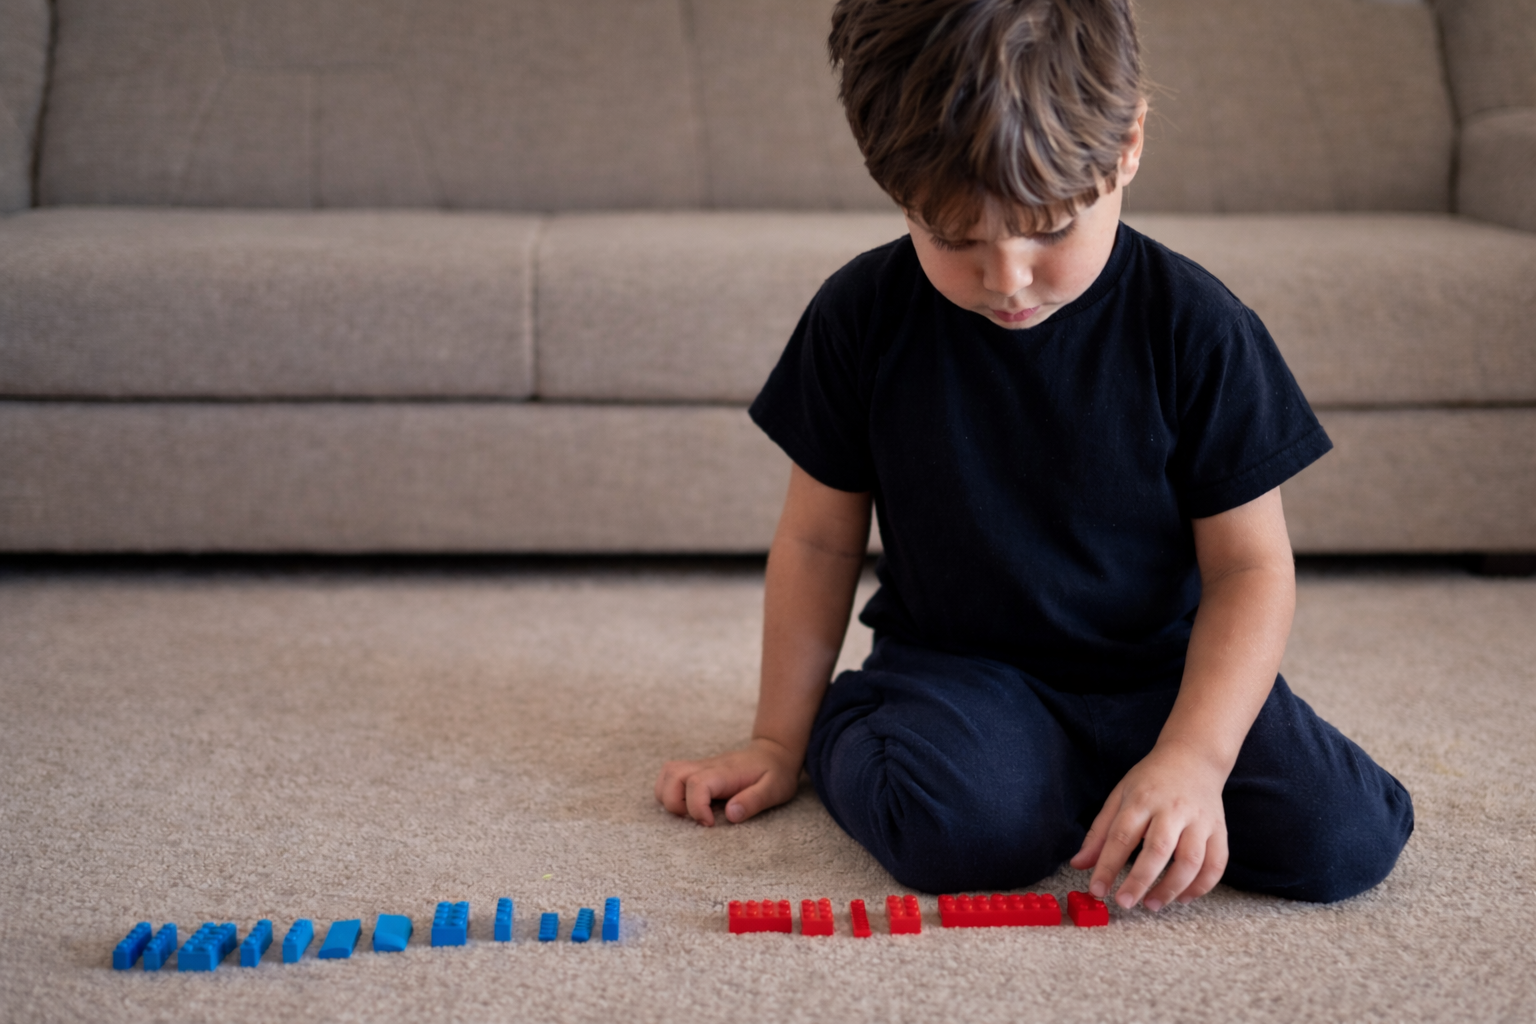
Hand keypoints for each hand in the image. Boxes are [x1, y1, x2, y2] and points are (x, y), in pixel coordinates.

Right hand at [654, 738, 801, 825]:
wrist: (774, 752)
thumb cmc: (775, 773)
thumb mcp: (775, 789)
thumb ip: (754, 801)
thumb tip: (730, 814)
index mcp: (726, 772)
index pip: (697, 784)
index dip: (697, 808)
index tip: (710, 823)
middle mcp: (708, 766)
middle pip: (672, 774)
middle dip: (674, 803)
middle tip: (697, 818)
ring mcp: (701, 766)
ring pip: (667, 773)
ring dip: (668, 796)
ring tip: (689, 812)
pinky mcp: (698, 770)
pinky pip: (672, 775)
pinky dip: (670, 791)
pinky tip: (689, 805)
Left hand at [1068, 741, 1229, 910]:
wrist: (1193, 757)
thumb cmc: (1151, 781)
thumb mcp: (1119, 796)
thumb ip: (1099, 833)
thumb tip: (1079, 864)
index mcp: (1142, 799)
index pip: (1121, 836)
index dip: (1108, 866)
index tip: (1097, 890)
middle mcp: (1172, 809)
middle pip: (1158, 849)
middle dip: (1140, 880)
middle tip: (1124, 903)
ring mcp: (1199, 820)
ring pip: (1191, 860)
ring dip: (1172, 888)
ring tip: (1152, 904)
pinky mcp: (1219, 830)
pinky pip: (1216, 864)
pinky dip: (1201, 886)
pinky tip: (1183, 897)